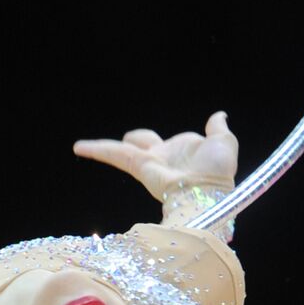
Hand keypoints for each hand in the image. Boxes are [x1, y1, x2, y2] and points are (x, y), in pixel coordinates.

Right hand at [73, 112, 237, 204]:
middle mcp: (161, 159)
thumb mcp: (223, 142)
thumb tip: (218, 116)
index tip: (173, 143)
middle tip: (127, 141)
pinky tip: (79, 147)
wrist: (208, 189)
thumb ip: (217, 128)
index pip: (166, 145)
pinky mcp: (138, 167)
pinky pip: (114, 155)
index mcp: (179, 152)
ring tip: (81, 146)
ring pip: (121, 152)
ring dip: (102, 148)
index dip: (168, 142)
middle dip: (134, 142)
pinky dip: (97, 150)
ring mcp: (148, 164)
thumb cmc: (218, 170)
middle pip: (140, 146)